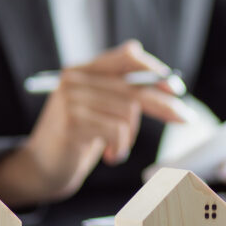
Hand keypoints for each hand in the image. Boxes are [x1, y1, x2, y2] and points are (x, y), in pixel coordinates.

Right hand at [0, 40, 188, 207]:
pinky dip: (120, 148)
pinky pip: (116, 131)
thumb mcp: (100, 110)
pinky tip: (109, 156)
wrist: (40, 168)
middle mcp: (75, 78)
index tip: (176, 90)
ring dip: (130, 137)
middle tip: (186, 120)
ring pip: (128, 111)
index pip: (127, 56)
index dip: (154, 71)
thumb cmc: (78, 139)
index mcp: (83, 69)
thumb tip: (170, 87)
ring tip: (116, 148)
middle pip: (134, 87)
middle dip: (164, 105)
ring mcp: (70, 98)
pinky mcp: (71, 121)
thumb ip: (122, 93)